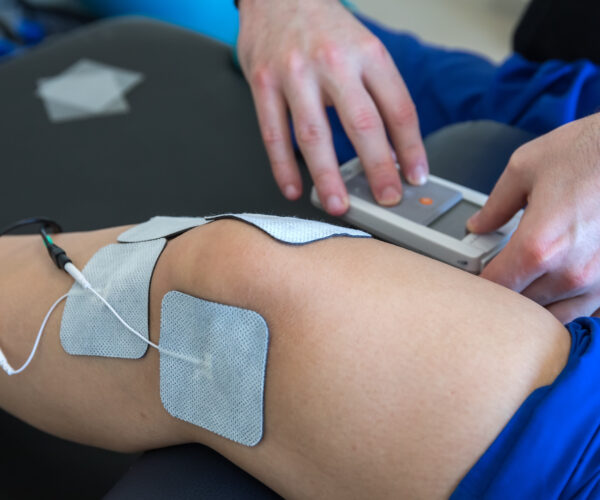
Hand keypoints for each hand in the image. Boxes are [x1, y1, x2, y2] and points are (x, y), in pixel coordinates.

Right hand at [237, 0, 428, 214]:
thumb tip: (389, 148)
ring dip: (327, 176)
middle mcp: (333, 62)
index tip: (416, 176)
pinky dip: (283, 166)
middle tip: (386, 198)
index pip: (398, 108)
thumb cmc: (323, 27)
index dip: (410, 148)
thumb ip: (376, 93)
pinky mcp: (263, 82)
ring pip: (314, 135)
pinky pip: (274, 133)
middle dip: (377, 169)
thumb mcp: (362, 48)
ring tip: (337, 204)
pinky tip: (294, 187)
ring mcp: (295, 73)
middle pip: (362, 124)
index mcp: (368, 53)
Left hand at [467, 114, 599, 322]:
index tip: (474, 275)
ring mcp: (596, 281)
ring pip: (552, 314)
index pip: (495, 285)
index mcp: (538, 246)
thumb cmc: (588, 152)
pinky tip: (555, 284)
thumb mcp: (524, 168)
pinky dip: (564, 303)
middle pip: (520, 304)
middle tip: (499, 270)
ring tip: (526, 277)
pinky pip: (583, 310)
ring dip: (533, 302)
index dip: (478, 282)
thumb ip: (495, 205)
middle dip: (504, 291)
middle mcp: (569, 272)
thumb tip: (478, 225)